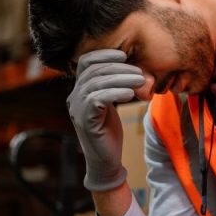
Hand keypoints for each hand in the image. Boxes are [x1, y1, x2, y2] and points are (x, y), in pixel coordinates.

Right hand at [67, 49, 144, 190]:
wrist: (106, 161)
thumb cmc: (110, 132)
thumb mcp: (111, 105)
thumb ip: (113, 87)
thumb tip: (131, 67)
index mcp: (79, 90)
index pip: (85, 63)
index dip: (103, 55)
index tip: (124, 55)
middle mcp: (74, 97)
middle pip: (94, 72)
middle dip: (119, 68)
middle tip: (140, 72)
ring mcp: (77, 109)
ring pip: (96, 83)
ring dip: (121, 79)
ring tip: (140, 81)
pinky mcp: (85, 121)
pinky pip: (97, 99)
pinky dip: (115, 93)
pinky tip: (130, 94)